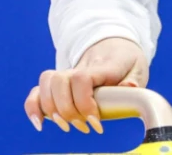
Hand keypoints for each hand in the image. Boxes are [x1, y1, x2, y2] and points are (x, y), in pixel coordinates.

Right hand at [24, 37, 148, 133]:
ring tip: (67, 126)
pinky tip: (40, 123)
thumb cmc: (126, 60)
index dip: (84, 102)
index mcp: (101, 66)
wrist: (114, 45)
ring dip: (51, 109)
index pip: (82, 78)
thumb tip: (129, 88)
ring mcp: (66, 75)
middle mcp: (79, 67)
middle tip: (84, 126)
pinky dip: (33, 107)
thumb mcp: (138, 68)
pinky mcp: (58, 83)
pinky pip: (37, 91)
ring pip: (45, 83)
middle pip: (59, 81)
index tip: (95, 122)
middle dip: (67, 110)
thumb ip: (135, 79)